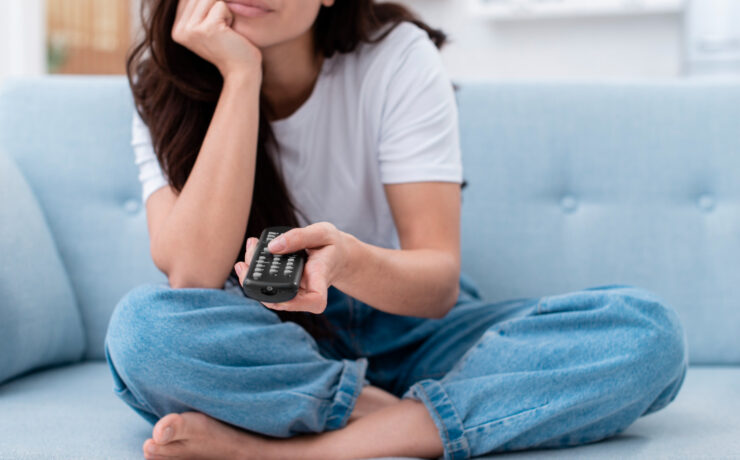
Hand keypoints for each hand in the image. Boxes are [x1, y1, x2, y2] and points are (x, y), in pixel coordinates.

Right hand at [172, 0, 261, 79]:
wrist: (242, 71)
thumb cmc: (231, 48)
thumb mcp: (208, 26)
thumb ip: (198, 8)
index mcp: (176, 30)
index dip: (208, 5)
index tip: (216, 27)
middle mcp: (179, 31)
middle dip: (216, 8)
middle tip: (222, 31)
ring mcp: (190, 30)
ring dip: (223, 11)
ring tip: (225, 31)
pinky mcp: (206, 29)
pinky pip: (221, 5)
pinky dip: (230, 16)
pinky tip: (229, 34)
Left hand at [234, 223, 350, 313]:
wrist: (337, 255)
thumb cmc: (332, 245)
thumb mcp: (323, 232)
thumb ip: (299, 237)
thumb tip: (273, 247)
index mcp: (321, 280)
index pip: (315, 300)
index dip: (296, 302)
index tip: (279, 289)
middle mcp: (307, 292)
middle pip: (281, 300)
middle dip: (257, 285)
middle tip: (244, 263)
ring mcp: (295, 293)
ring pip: (269, 295)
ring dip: (252, 275)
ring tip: (250, 247)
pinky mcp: (286, 288)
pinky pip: (268, 286)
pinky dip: (256, 269)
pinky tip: (252, 251)